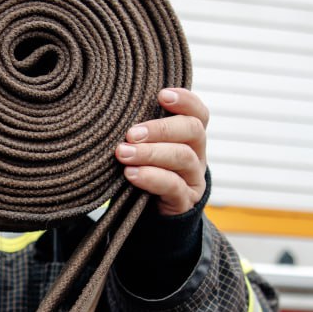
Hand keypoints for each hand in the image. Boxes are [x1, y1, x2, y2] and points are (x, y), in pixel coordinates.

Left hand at [115, 88, 208, 216]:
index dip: (185, 101)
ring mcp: (193, 178)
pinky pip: (174, 186)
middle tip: (131, 134)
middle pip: (193, 130)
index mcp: (190, 137)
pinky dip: (151, 177)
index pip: (198, 113)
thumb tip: (114, 110)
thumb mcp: (147, 148)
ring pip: (183, 157)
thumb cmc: (146, 171)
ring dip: (151, 153)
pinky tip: (131, 174)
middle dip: (161, 129)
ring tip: (124, 153)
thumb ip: (142, 132)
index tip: (161, 95)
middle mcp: (197, 154)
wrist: (154, 216)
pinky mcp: (185, 201)